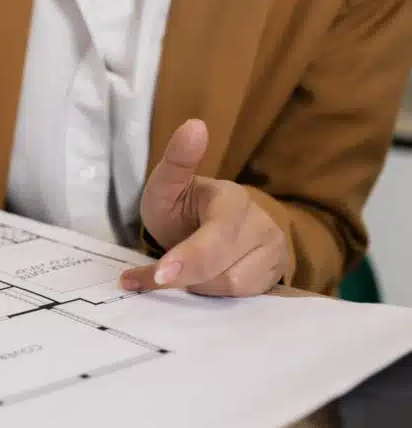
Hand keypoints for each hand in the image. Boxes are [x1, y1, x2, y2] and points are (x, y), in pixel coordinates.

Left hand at [120, 119, 288, 296]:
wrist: (205, 229)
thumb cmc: (183, 208)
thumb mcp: (168, 185)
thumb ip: (176, 162)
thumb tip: (193, 126)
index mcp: (234, 201)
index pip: (217, 237)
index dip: (188, 259)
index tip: (161, 274)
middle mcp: (263, 228)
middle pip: (224, 271)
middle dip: (185, 277)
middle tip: (155, 277)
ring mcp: (273, 256)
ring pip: (232, 290)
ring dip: (198, 287)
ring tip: (182, 270)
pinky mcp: (273, 280)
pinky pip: (242, 301)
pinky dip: (211, 298)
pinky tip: (194, 287)